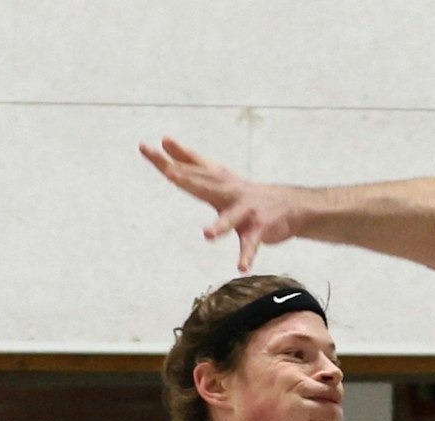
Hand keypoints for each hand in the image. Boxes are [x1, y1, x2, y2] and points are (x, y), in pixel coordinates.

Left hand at [141, 137, 303, 270]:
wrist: (290, 205)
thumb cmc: (243, 192)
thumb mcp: (216, 174)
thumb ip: (189, 159)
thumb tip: (164, 139)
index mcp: (215, 180)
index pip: (187, 169)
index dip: (165, 160)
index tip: (145, 147)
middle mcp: (229, 192)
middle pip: (206, 186)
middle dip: (189, 180)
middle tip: (170, 173)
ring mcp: (245, 211)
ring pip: (230, 219)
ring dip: (220, 226)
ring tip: (207, 234)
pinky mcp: (258, 230)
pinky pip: (250, 245)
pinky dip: (247, 256)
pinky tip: (241, 267)